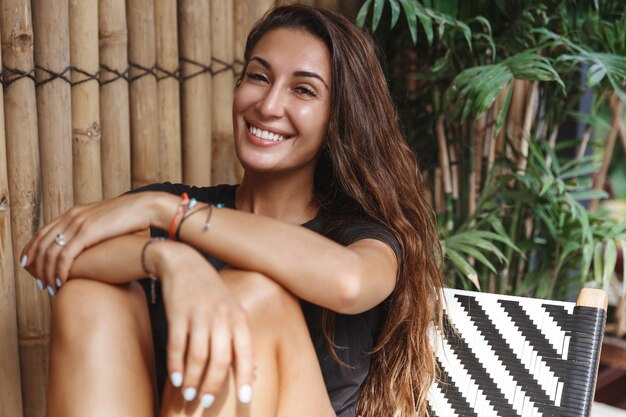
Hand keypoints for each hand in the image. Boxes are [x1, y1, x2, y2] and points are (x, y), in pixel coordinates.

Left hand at [20, 191, 165, 292]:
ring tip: (50, 287)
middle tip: (39, 282)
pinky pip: (64, 256)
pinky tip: (61, 283)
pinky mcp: (87, 233)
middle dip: (37, 265)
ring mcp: (78, 223)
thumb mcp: (108, 222)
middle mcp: (72, 216)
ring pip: (50, 252)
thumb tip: (96, 244)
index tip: (31, 265)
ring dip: (47, 273)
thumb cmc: (135, 218)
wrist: (147, 207)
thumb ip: (96, 230)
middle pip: (42, 242)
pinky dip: (59, 272)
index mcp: (76, 212)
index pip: (44, 231)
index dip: (34, 249)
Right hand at [151, 241, 253, 407]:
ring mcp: (199, 314)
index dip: (246, 377)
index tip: (246, 399)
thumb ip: (241, 339)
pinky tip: (176, 379)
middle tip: (205, 402)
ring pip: (197, 356)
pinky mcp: (178, 313)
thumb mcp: (232, 310)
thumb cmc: (211, 292)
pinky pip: (176, 346)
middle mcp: (221, 316)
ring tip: (189, 395)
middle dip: (213, 385)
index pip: (245, 352)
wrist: (184, 263)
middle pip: (220, 359)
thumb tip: (254, 370)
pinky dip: (176, 365)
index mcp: (239, 317)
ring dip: (192, 379)